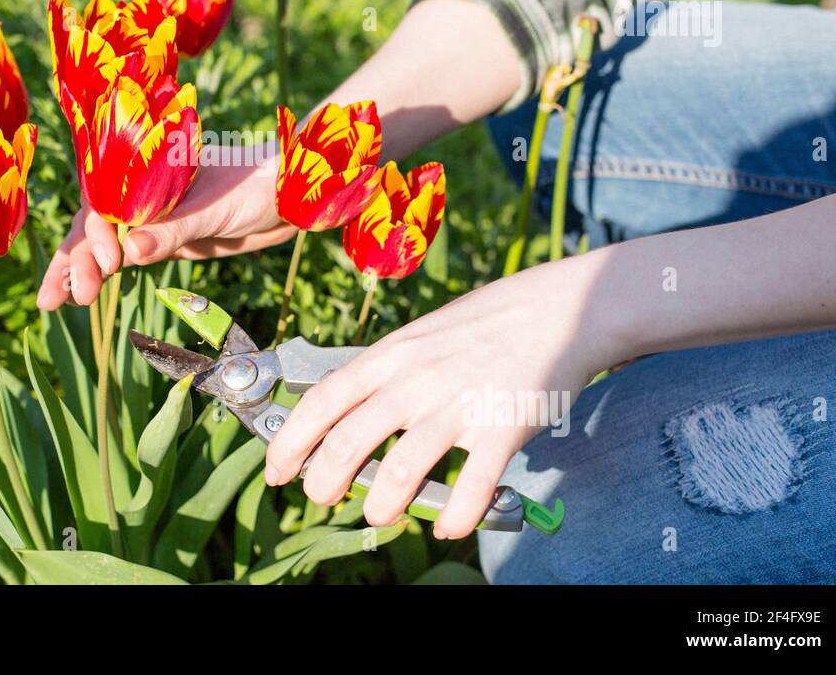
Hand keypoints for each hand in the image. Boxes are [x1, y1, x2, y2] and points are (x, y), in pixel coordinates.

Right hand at [36, 142, 293, 308]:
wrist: (292, 198)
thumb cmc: (258, 188)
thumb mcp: (216, 208)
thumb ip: (174, 229)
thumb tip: (129, 252)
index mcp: (148, 170)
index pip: (104, 200)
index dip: (95, 232)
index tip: (107, 260)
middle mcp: (142, 191)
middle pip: (93, 223)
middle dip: (75, 259)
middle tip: (66, 297)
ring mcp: (152, 217)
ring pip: (101, 242)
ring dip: (76, 270)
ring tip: (51, 302)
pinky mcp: (165, 239)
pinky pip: (123, 255)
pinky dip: (100, 272)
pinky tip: (79, 294)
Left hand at [263, 253, 618, 537]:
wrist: (559, 309)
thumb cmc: (482, 326)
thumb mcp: (417, 337)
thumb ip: (381, 373)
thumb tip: (337, 411)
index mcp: (390, 356)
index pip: (323, 400)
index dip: (291, 439)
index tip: (276, 469)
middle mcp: (416, 380)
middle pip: (349, 441)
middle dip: (323, 480)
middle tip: (320, 497)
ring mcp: (459, 404)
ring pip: (401, 470)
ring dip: (380, 505)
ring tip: (377, 516)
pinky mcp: (503, 428)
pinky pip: (472, 488)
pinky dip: (454, 517)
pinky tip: (448, 526)